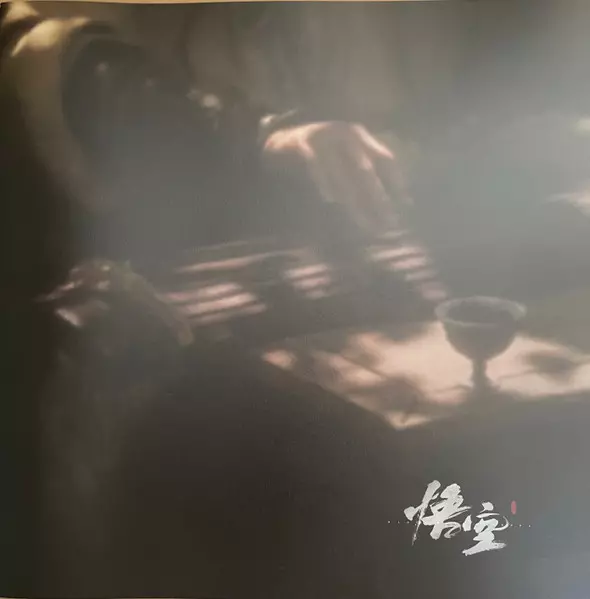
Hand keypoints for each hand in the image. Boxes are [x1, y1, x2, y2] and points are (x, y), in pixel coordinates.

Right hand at [262, 121, 412, 235]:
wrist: (283, 136)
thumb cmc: (321, 153)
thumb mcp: (347, 156)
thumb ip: (367, 173)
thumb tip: (400, 200)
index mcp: (361, 136)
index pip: (386, 159)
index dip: (397, 182)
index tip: (406, 206)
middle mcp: (346, 134)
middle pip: (366, 170)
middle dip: (378, 199)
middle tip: (387, 223)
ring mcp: (324, 137)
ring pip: (343, 173)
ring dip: (354, 201)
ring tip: (365, 224)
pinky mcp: (303, 144)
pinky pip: (315, 165)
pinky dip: (324, 181)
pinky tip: (331, 200)